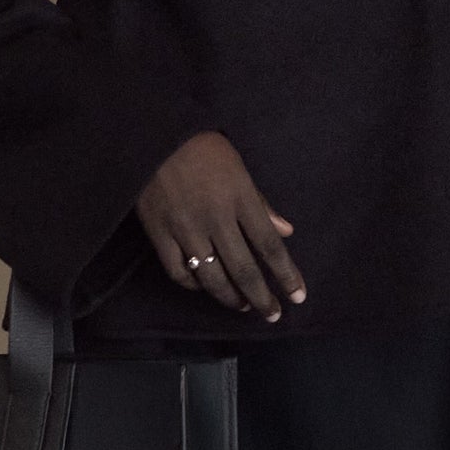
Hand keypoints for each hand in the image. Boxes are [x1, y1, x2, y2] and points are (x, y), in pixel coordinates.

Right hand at [134, 130, 306, 322]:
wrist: (151, 134)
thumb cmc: (200, 146)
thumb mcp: (238, 166)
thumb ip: (261, 202)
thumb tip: (286, 231)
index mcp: (240, 198)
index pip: (270, 246)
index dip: (286, 275)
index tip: (298, 296)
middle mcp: (216, 219)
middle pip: (244, 270)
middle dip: (263, 298)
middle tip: (273, 315)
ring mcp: (186, 229)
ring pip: (212, 278)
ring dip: (231, 298)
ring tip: (244, 306)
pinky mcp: (159, 234)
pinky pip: (179, 272)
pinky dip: (194, 284)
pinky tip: (204, 287)